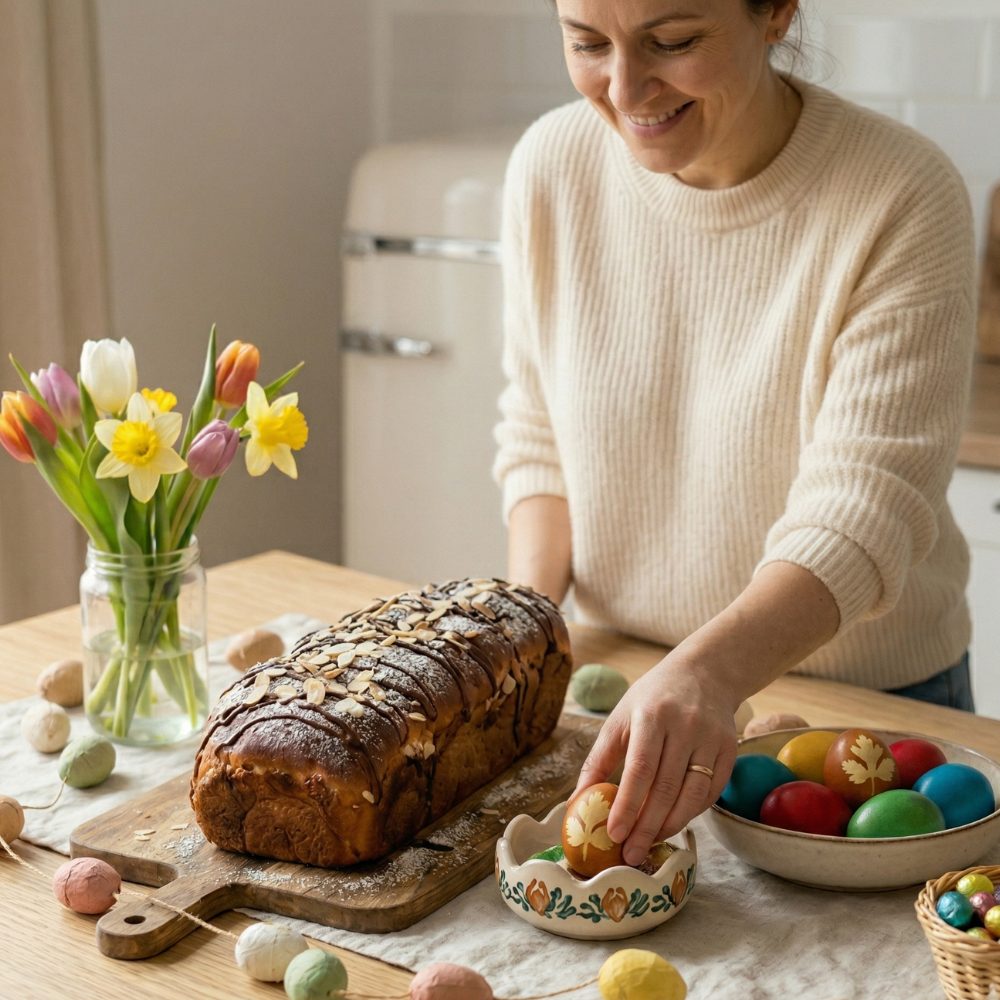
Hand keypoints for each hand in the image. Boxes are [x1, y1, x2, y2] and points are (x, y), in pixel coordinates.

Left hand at [575, 653, 738, 865]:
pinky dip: (691, 813)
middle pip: (666, 788)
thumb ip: (598, 759)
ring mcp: (711, 738)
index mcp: (652, 715)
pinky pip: (711, 793)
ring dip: (669, 826)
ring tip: (648, 844)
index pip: (640, 768)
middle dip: (646, 827)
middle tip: (629, 855)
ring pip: (691, 795)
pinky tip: (672, 823)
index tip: (614, 834)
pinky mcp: (730, 750)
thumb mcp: (621, 717)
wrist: (705, 674)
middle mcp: (685, 726)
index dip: (627, 805)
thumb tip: (576, 801)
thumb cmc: (653, 699)